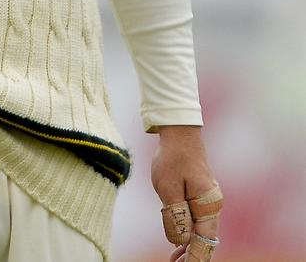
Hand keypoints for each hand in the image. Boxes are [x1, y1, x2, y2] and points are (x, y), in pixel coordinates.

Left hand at [151, 126, 221, 260]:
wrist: (179, 132)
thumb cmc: (172, 158)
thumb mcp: (168, 188)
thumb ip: (176, 216)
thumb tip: (182, 241)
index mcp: (208, 206)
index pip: (203, 242)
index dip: (194, 259)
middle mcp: (213, 206)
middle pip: (206, 241)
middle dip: (193, 256)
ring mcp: (208, 201)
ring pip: (202, 232)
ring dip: (190, 247)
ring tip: (175, 261)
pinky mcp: (201, 196)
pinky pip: (198, 221)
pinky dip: (189, 233)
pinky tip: (179, 243)